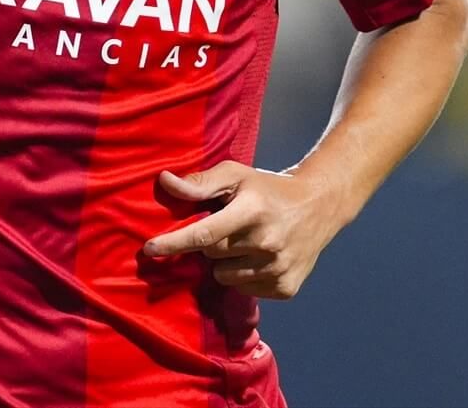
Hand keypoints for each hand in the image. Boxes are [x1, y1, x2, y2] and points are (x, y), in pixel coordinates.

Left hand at [142, 162, 345, 300]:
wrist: (319, 207)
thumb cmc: (266, 189)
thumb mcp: (236, 175)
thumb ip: (200, 182)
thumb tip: (164, 182)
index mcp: (251, 211)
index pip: (204, 234)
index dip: (174, 242)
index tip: (148, 249)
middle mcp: (266, 243)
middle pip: (212, 254)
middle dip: (211, 242)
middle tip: (230, 225)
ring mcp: (278, 269)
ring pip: (225, 277)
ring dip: (227, 262)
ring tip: (246, 242)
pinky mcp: (286, 288)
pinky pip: (244, 290)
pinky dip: (245, 276)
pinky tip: (260, 258)